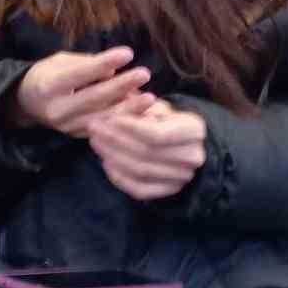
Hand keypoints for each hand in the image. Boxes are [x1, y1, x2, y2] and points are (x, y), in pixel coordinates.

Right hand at [8, 47, 153, 137]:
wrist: (26, 104)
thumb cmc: (46, 75)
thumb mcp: (58, 62)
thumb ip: (84, 64)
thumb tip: (113, 70)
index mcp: (48, 86)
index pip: (80, 74)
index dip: (104, 63)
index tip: (127, 53)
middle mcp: (57, 109)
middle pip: (94, 98)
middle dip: (121, 86)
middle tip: (144, 73)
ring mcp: (67, 127)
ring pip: (103, 119)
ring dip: (129, 109)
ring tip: (150, 98)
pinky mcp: (77, 136)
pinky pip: (105, 130)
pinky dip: (124, 122)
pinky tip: (142, 115)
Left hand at [89, 99, 207, 200]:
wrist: (185, 145)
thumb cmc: (167, 120)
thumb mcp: (158, 105)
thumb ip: (140, 104)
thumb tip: (119, 96)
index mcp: (193, 130)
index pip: (158, 133)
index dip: (129, 127)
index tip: (108, 119)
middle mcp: (193, 156)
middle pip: (147, 153)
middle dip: (115, 140)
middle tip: (93, 129)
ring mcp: (183, 177)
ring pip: (142, 171)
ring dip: (113, 157)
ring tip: (95, 142)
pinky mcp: (170, 191)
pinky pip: (141, 190)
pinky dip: (120, 178)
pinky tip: (106, 163)